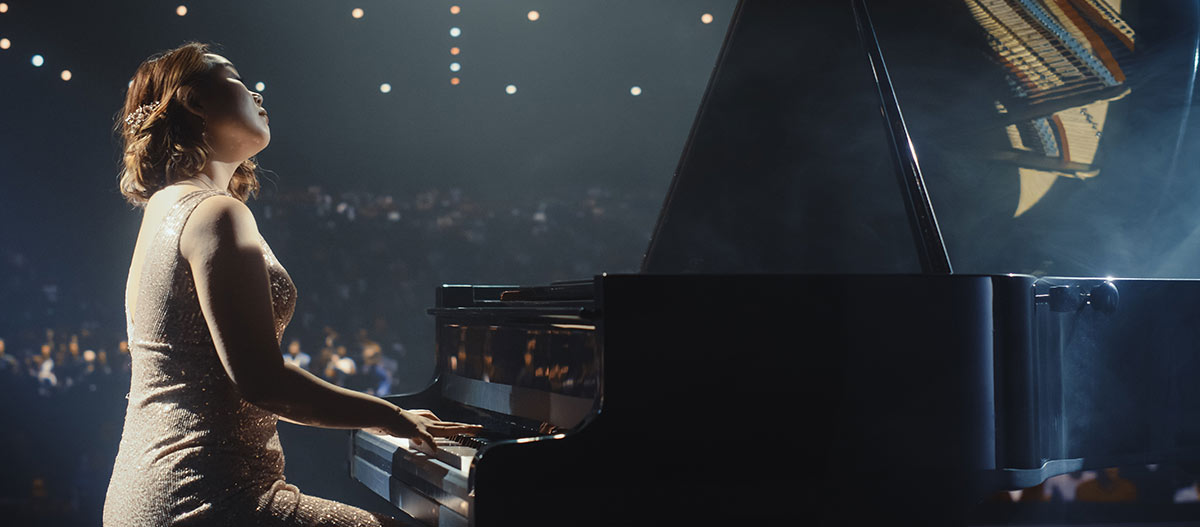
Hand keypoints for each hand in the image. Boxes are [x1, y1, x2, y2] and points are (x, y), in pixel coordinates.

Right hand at [366, 407, 481, 451]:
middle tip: (479, 428)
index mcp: (427, 423)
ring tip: (470, 430)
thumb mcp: (409, 430)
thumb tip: (422, 442)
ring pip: (445, 428)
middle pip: (451, 425)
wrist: (384, 414)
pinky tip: (436, 449)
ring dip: (458, 429)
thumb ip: (417, 436)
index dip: (459, 427)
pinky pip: (425, 437)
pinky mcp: (415, 430)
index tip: (470, 428)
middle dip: (466, 427)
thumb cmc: (395, 422)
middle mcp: (428, 423)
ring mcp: (423, 426)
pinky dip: (431, 443)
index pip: (447, 425)